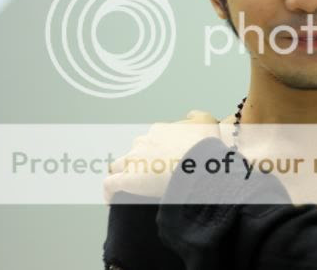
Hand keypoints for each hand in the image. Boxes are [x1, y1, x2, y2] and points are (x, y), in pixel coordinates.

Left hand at [103, 110, 219, 202]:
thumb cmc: (204, 148)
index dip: (155, 152)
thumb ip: (197, 117)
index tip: (162, 162)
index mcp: (160, 131)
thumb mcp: (207, 123)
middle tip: (151, 175)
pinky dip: (109, 192)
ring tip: (129, 187)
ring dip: (123, 173)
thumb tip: (190, 115)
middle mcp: (144, 142)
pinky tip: (111, 200)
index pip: (150, 140)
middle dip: (139, 161)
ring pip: (119, 165)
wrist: (199, 165)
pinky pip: (110, 185)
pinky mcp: (128, 179)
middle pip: (134, 151)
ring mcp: (134, 160)